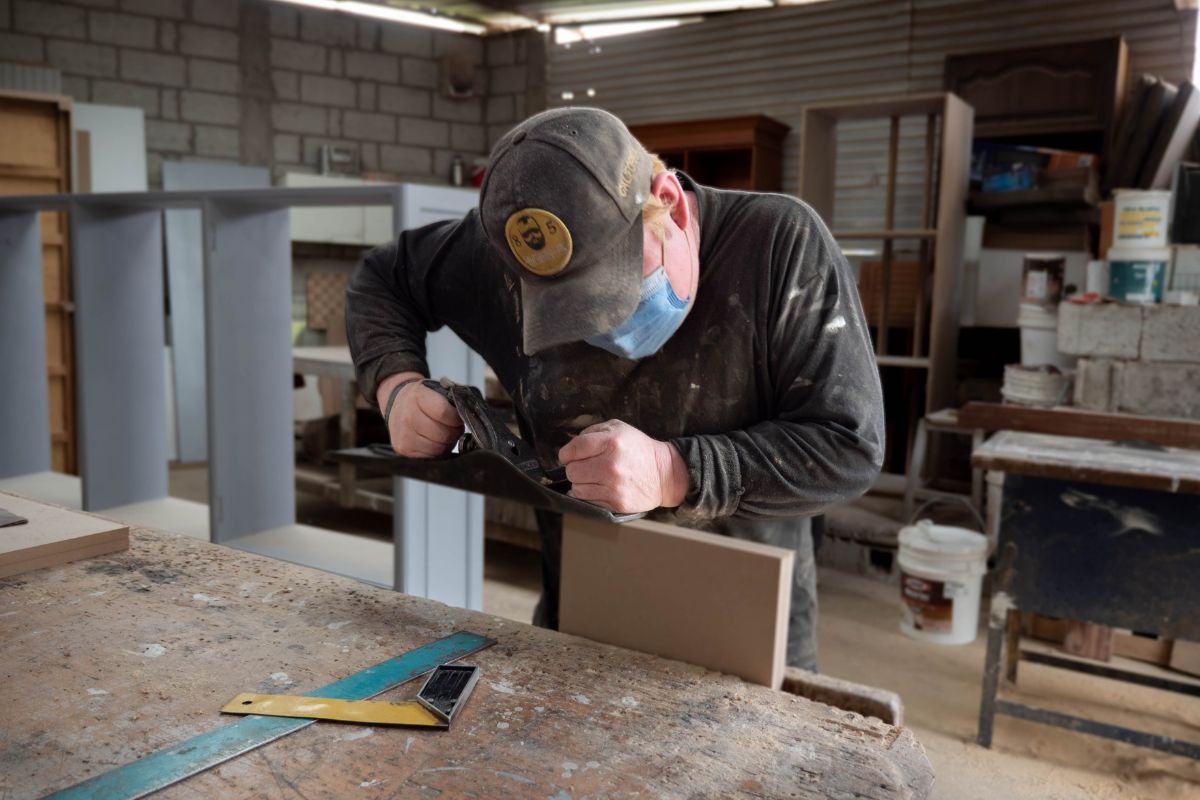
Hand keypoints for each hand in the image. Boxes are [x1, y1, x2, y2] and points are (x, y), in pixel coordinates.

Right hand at [380, 377, 462, 457]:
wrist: (396, 405)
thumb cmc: (421, 399)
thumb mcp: (434, 390)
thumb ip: (452, 399)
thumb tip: (470, 413)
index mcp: (416, 397)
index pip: (444, 412)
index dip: (456, 418)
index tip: (458, 417)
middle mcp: (407, 416)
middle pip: (444, 434)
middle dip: (454, 432)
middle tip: (452, 427)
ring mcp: (404, 435)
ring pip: (439, 448)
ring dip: (447, 443)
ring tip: (443, 433)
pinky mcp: (404, 449)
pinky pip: (430, 456)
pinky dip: (437, 451)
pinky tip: (434, 441)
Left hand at [558, 419, 688, 512]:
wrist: (664, 473)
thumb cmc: (638, 449)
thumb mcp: (618, 428)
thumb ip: (592, 432)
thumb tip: (571, 447)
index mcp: (611, 442)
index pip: (573, 449)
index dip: (566, 454)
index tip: (568, 456)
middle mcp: (611, 465)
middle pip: (571, 471)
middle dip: (575, 468)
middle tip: (586, 466)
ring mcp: (613, 486)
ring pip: (576, 488)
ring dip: (581, 483)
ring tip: (594, 477)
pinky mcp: (616, 503)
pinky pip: (587, 501)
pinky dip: (589, 495)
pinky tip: (600, 487)